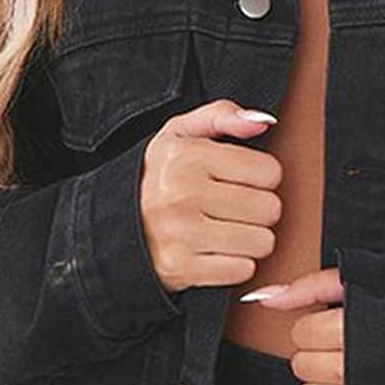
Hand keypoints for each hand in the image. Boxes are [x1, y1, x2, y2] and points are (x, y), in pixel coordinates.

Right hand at [140, 100, 282, 290]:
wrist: (114, 227)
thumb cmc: (159, 178)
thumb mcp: (179, 134)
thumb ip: (222, 115)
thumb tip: (263, 121)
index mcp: (187, 157)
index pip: (269, 172)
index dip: (262, 177)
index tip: (241, 181)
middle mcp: (183, 194)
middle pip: (270, 209)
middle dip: (260, 211)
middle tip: (236, 209)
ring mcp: (182, 234)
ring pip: (262, 241)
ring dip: (252, 240)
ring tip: (229, 231)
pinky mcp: (183, 268)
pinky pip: (243, 270)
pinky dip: (236, 265)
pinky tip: (218, 252)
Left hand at [240, 267, 345, 384]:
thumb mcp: (359, 288)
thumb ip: (311, 288)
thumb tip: (263, 297)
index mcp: (355, 328)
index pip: (302, 334)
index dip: (314, 327)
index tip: (333, 325)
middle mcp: (356, 367)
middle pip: (301, 364)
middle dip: (315, 354)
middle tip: (338, 348)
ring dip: (319, 384)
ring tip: (342, 372)